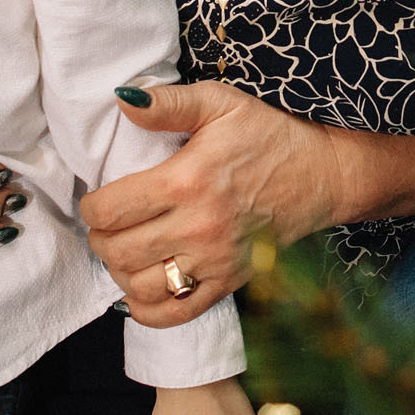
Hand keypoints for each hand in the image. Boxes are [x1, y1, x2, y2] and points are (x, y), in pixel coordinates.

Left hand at [82, 83, 350, 325]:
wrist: (324, 173)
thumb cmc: (270, 134)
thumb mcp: (221, 103)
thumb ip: (169, 103)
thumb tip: (122, 100)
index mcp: (186, 181)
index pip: (109, 211)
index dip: (91, 207)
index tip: (98, 200)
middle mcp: (198, 227)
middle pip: (117, 252)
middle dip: (100, 239)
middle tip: (109, 225)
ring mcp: (215, 260)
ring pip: (139, 286)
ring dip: (121, 272)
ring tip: (127, 250)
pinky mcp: (230, 282)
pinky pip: (176, 314)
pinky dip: (148, 310)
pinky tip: (144, 288)